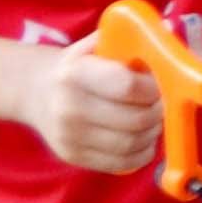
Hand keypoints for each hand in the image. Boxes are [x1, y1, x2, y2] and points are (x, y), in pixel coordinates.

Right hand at [29, 41, 161, 176]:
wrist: (35, 91)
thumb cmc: (78, 66)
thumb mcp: (94, 45)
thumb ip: (126, 43)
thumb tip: (166, 39)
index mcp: (75, 73)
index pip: (127, 86)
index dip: (153, 88)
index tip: (161, 85)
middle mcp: (69, 107)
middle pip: (134, 119)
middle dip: (158, 113)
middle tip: (163, 105)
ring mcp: (69, 136)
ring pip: (131, 144)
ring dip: (152, 134)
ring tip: (153, 121)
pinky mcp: (73, 156)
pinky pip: (121, 163)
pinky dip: (142, 154)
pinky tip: (143, 140)